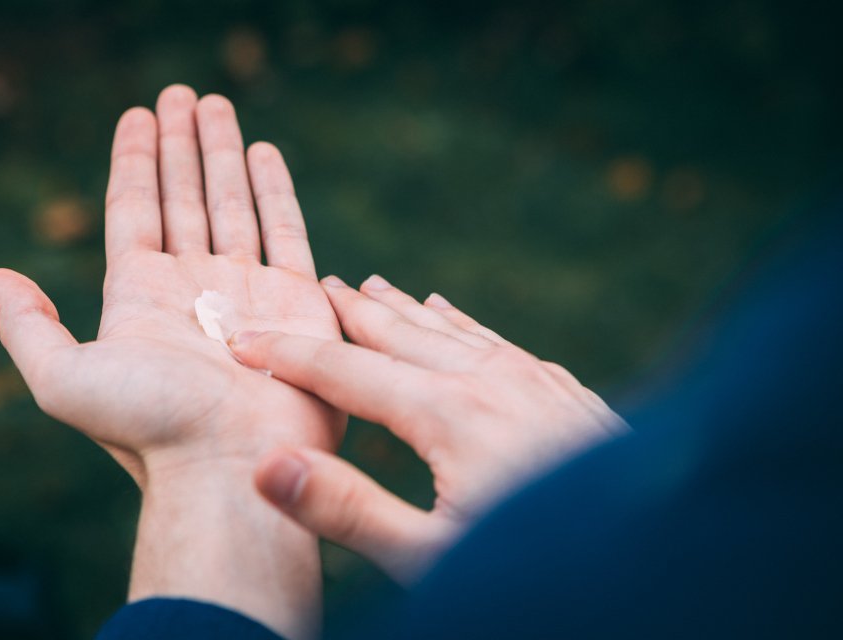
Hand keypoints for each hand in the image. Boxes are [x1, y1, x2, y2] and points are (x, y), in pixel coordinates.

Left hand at [0, 85, 342, 638]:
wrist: (232, 466)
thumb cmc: (151, 430)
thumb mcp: (64, 380)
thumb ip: (28, 328)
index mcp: (140, 296)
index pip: (135, 208)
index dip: (135, 160)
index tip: (139, 114)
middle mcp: (194, 287)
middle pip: (184, 196)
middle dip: (182, 145)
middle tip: (182, 94)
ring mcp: (247, 290)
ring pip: (232, 203)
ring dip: (223, 152)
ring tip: (216, 105)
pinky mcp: (296, 301)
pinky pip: (285, 230)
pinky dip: (275, 190)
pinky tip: (263, 151)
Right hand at [230, 275, 627, 583]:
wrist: (658, 563)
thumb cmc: (538, 572)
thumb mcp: (433, 557)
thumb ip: (350, 511)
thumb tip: (268, 465)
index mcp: (447, 415)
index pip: (346, 372)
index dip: (288, 356)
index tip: (242, 341)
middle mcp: (488, 381)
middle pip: (399, 335)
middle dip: (349, 312)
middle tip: (314, 286)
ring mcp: (532, 382)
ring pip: (450, 330)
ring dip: (403, 310)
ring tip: (374, 287)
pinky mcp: (563, 393)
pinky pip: (497, 341)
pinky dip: (462, 322)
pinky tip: (454, 314)